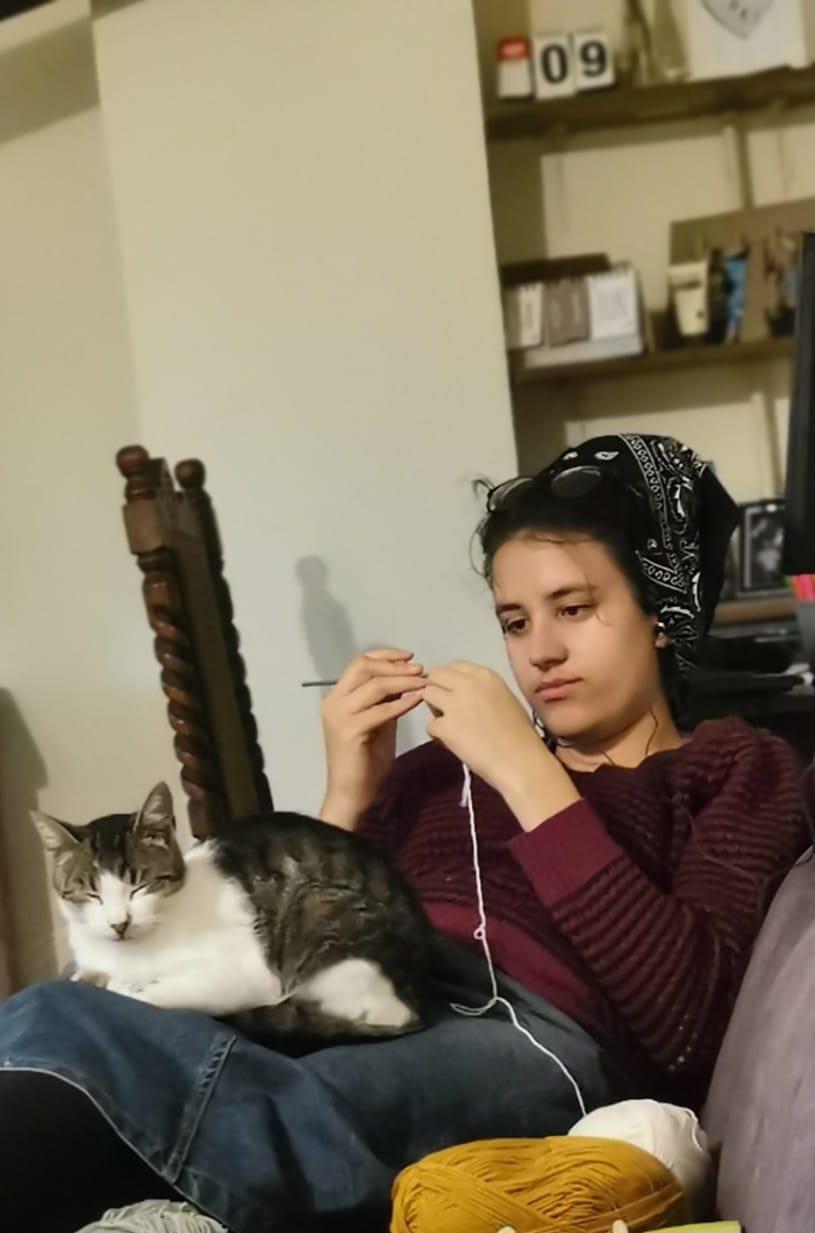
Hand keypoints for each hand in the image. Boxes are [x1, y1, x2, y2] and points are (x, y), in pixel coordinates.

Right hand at [319, 648, 424, 829]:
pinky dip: (401, 703)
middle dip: (394, 665)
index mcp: (338, 696)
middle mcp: (334, 701)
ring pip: (373, 685)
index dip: (385, 655)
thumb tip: (405, 678)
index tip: (409, 657)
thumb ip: (386, 700)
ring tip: (422, 682)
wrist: (352, 793)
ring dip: (402, 681)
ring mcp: (339, 715)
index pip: (359, 662)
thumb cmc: (365, 761)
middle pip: (363, 667)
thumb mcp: (379, 722)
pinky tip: (417, 700)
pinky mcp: (349, 730)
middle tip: (419, 669)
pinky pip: (380, 710)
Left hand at [421, 662, 578, 828]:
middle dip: (437, 690)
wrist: (521, 761)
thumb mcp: (505, 698)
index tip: (454, 693)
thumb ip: (482, 690)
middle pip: (435, 675)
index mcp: (486, 675)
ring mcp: (455, 704)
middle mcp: (468, 683)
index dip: (450, 680)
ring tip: (449, 724)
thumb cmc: (520, 734)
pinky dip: (437, 735)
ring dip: (434, 709)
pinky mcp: (446, 726)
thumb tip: (461, 693)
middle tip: (446, 708)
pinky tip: (452, 742)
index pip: (454, 666)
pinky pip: (429, 725)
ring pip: (427, 695)